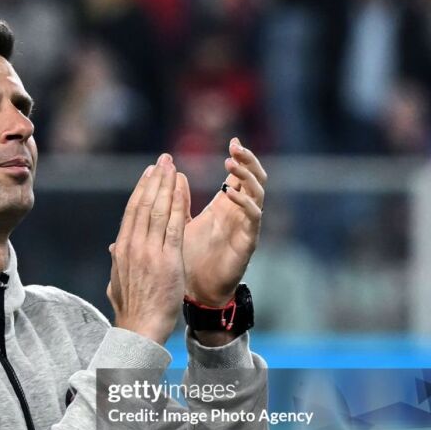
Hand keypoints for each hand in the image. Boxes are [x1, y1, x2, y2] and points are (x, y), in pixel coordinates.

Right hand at [107, 153, 187, 344]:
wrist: (140, 328)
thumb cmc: (132, 310)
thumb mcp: (117, 282)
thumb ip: (118, 262)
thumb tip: (113, 250)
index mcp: (121, 249)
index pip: (132, 212)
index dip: (142, 190)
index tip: (150, 174)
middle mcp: (133, 246)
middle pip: (144, 204)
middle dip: (155, 179)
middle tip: (163, 160)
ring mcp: (149, 251)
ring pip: (158, 209)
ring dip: (166, 185)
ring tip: (173, 166)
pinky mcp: (167, 259)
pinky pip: (173, 225)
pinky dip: (177, 204)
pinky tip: (182, 188)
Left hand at [182, 137, 265, 306]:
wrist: (196, 290)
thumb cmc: (190, 258)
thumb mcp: (181, 223)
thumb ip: (179, 200)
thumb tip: (172, 174)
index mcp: (225, 206)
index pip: (239, 176)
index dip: (240, 158)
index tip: (234, 140)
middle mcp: (239, 213)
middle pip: (254, 179)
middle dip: (248, 161)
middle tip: (237, 146)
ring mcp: (246, 226)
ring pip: (258, 194)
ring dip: (247, 177)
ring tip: (232, 163)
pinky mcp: (247, 242)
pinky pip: (253, 217)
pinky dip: (244, 203)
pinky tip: (231, 194)